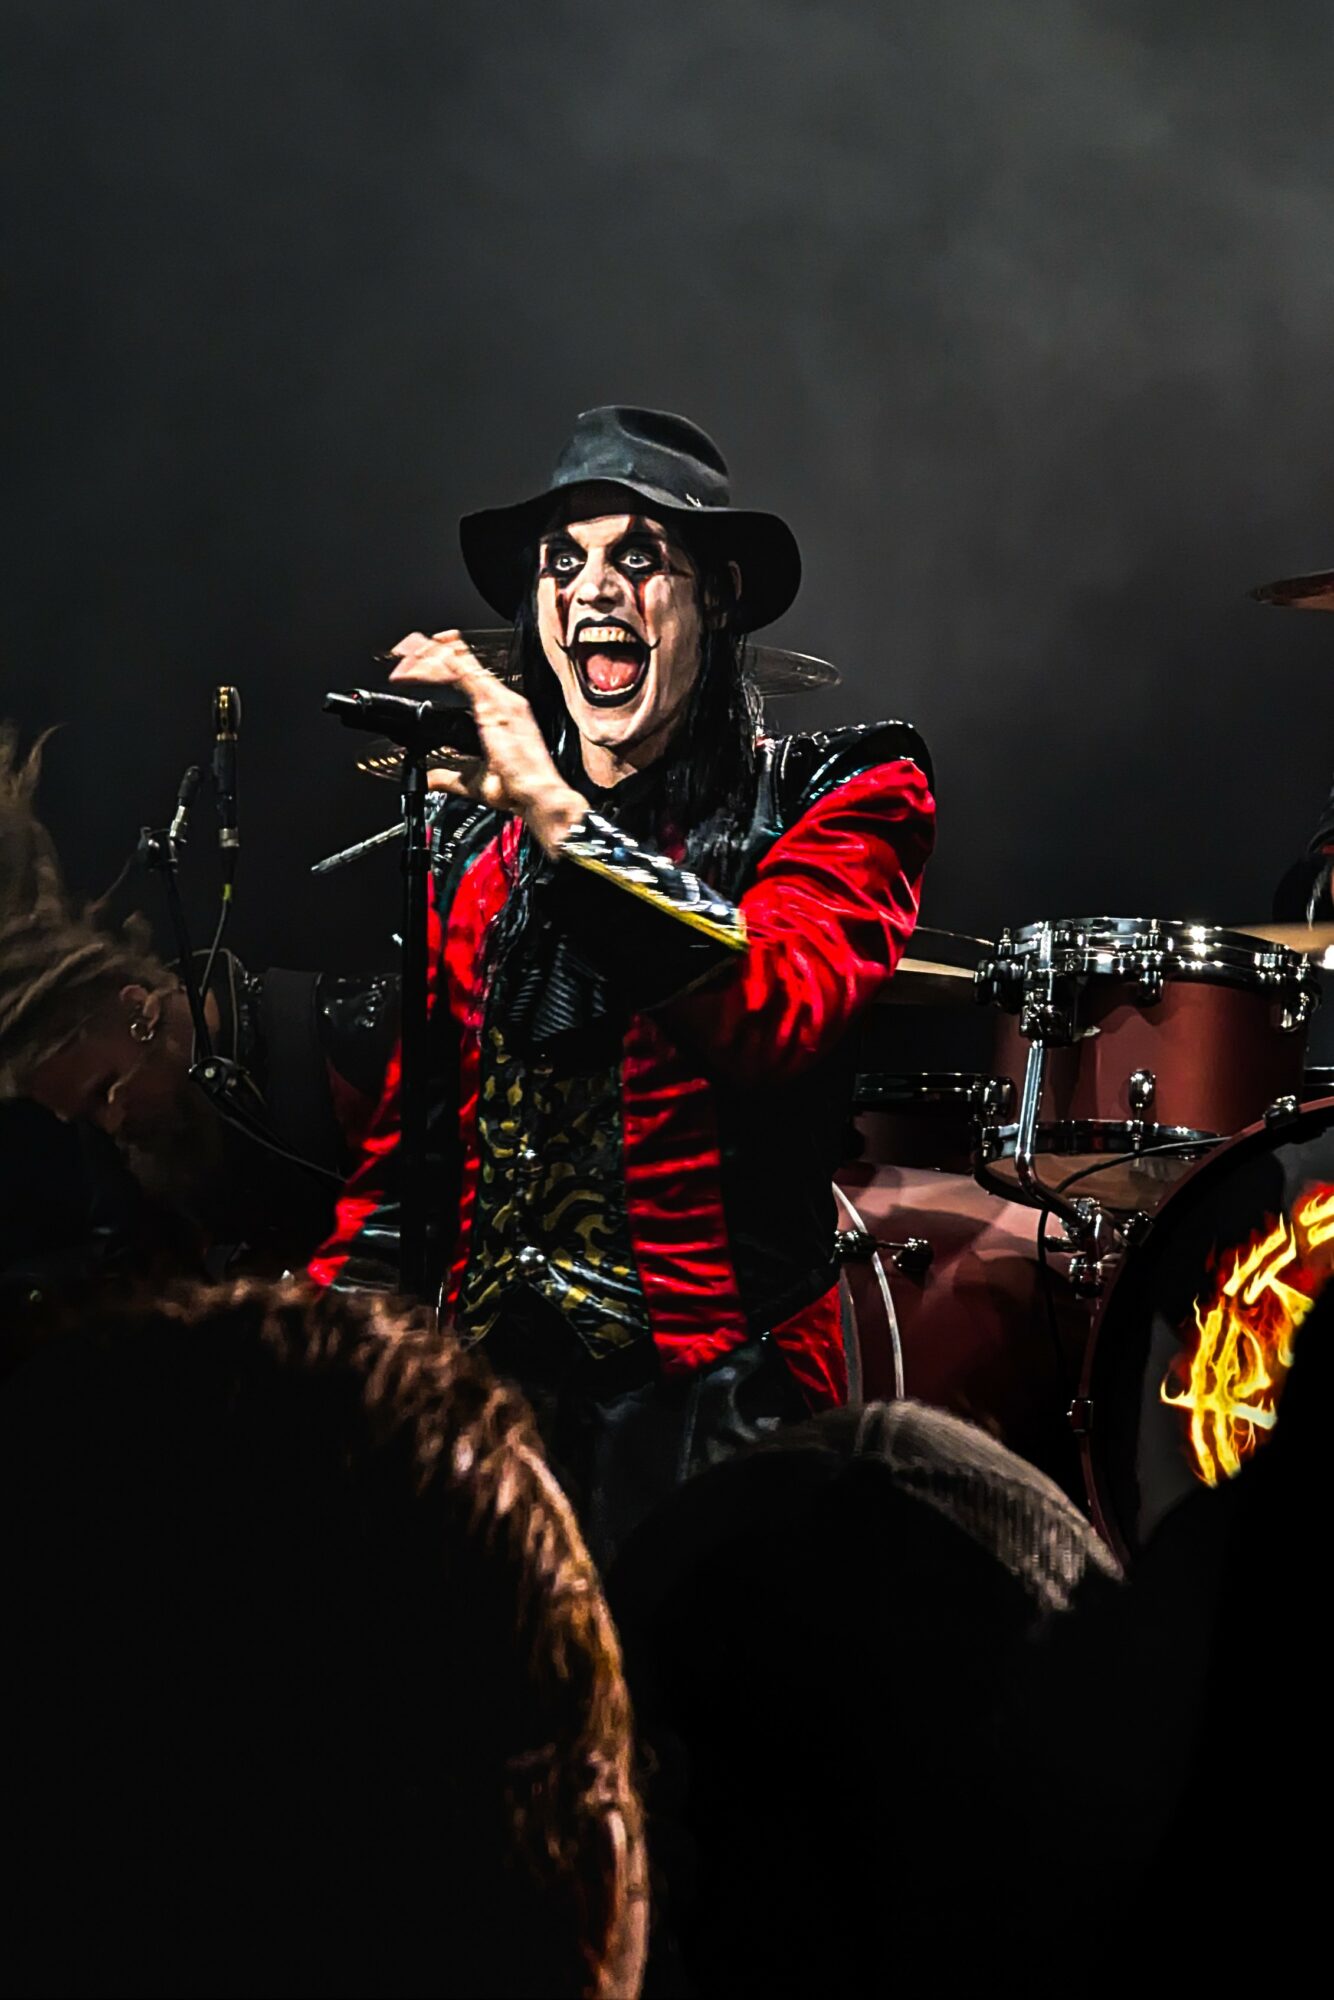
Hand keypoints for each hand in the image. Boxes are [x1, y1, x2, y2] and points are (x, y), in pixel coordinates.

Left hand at [388, 630, 587, 855]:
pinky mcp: (492, 703)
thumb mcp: (473, 782)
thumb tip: (430, 778)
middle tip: (408, 647)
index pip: (472, 676)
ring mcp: (499, 699)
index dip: (449, 661)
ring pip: (460, 663)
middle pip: (464, 663)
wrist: (536, 794)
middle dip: (433, 652)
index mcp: (503, 712)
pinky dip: (440, 665)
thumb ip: (448, 777)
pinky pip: (462, 674)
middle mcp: (504, 700)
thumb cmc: (518, 789)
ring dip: (430, 656)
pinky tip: (421, 662)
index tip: (425, 658)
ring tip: (406, 651)